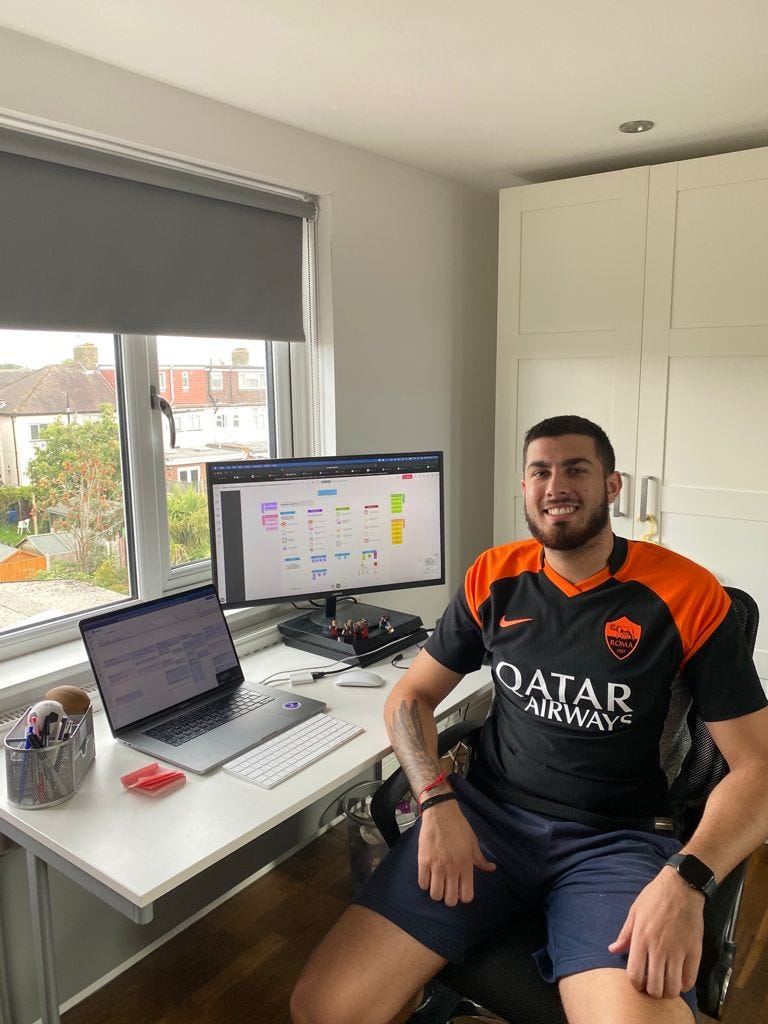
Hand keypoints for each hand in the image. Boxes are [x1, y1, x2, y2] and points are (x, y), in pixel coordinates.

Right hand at [417, 799, 494, 905]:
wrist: (441, 813)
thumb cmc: (459, 827)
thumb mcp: (473, 843)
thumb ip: (481, 860)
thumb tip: (492, 869)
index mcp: (466, 865)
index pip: (466, 896)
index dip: (463, 897)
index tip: (460, 890)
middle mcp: (452, 869)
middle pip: (450, 900)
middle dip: (449, 898)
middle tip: (448, 889)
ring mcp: (436, 866)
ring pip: (435, 895)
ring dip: (436, 892)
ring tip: (437, 883)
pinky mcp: (423, 861)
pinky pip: (422, 883)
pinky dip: (425, 884)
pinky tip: (428, 877)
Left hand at [608, 867, 704, 997]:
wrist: (681, 887)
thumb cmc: (654, 897)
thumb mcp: (634, 912)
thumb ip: (624, 934)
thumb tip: (612, 950)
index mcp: (641, 938)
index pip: (635, 975)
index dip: (636, 984)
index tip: (639, 982)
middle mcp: (659, 948)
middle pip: (655, 987)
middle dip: (652, 991)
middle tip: (653, 984)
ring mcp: (678, 951)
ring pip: (673, 988)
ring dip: (668, 991)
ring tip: (666, 983)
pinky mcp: (694, 951)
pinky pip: (690, 979)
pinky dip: (684, 985)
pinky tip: (680, 978)